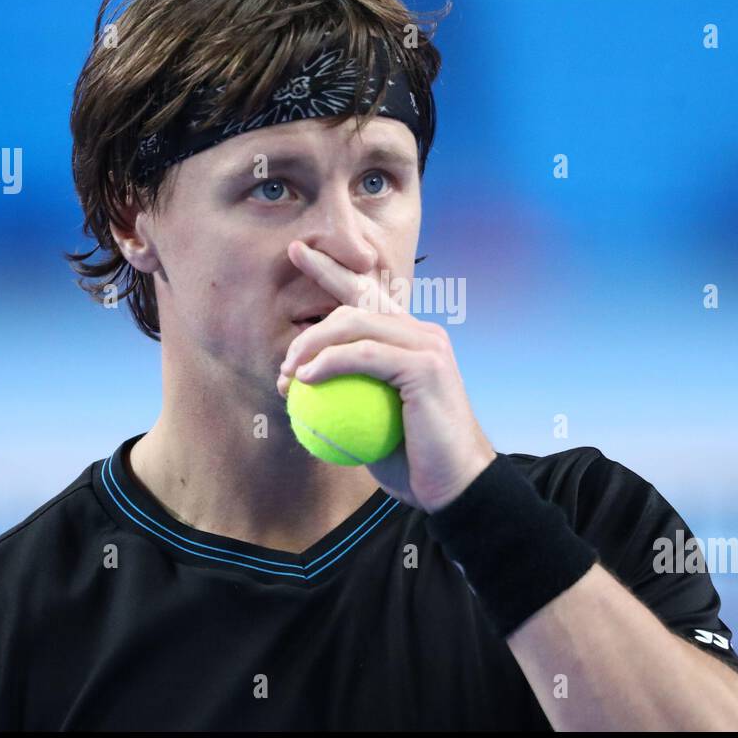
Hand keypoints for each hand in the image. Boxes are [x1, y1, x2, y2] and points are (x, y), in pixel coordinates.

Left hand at [277, 240, 495, 512]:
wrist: (454, 486)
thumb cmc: (411, 461)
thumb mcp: (370, 424)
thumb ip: (346, 396)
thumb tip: (299, 387)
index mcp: (411, 341)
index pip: (367, 296)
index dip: (331, 269)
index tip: (297, 250)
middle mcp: (422, 334)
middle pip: (354, 307)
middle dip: (309, 332)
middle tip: (283, 369)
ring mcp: (427, 345)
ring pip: (356, 323)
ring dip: (312, 345)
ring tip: (288, 376)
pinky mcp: (426, 365)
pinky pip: (364, 354)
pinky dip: (329, 362)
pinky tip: (305, 379)